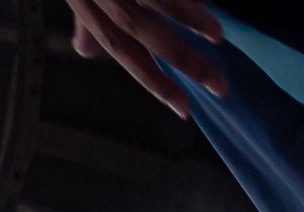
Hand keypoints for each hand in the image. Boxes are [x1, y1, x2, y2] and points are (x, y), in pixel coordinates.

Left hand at [68, 0, 226, 120]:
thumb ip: (83, 21)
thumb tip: (86, 54)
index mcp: (88, 7)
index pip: (123, 52)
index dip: (153, 83)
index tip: (184, 109)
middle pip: (144, 36)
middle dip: (183, 65)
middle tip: (220, 87)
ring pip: (157, 2)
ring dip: (192, 20)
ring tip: (218, 38)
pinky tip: (208, 1)